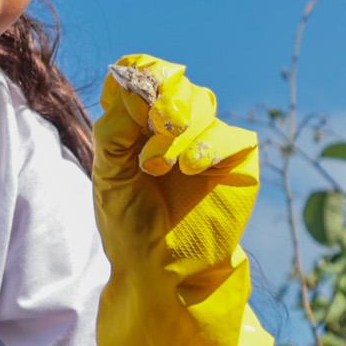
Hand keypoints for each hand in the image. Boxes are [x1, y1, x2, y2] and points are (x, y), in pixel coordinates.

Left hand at [92, 55, 275, 345]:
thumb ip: (115, 130)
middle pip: (172, 82)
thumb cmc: (130, 227)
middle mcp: (173, 126)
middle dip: (159, 100)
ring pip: (200, 104)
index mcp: (138, 123)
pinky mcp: (236, 161)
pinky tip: (189, 167)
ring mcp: (207, 141)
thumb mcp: (108, 176)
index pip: (140, 74)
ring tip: (159, 164)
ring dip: (178, 127)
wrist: (160, 271)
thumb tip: (131, 85)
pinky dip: (208, 145)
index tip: (128, 98)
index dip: (136, 75)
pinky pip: (231, 136)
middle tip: (150, 127)